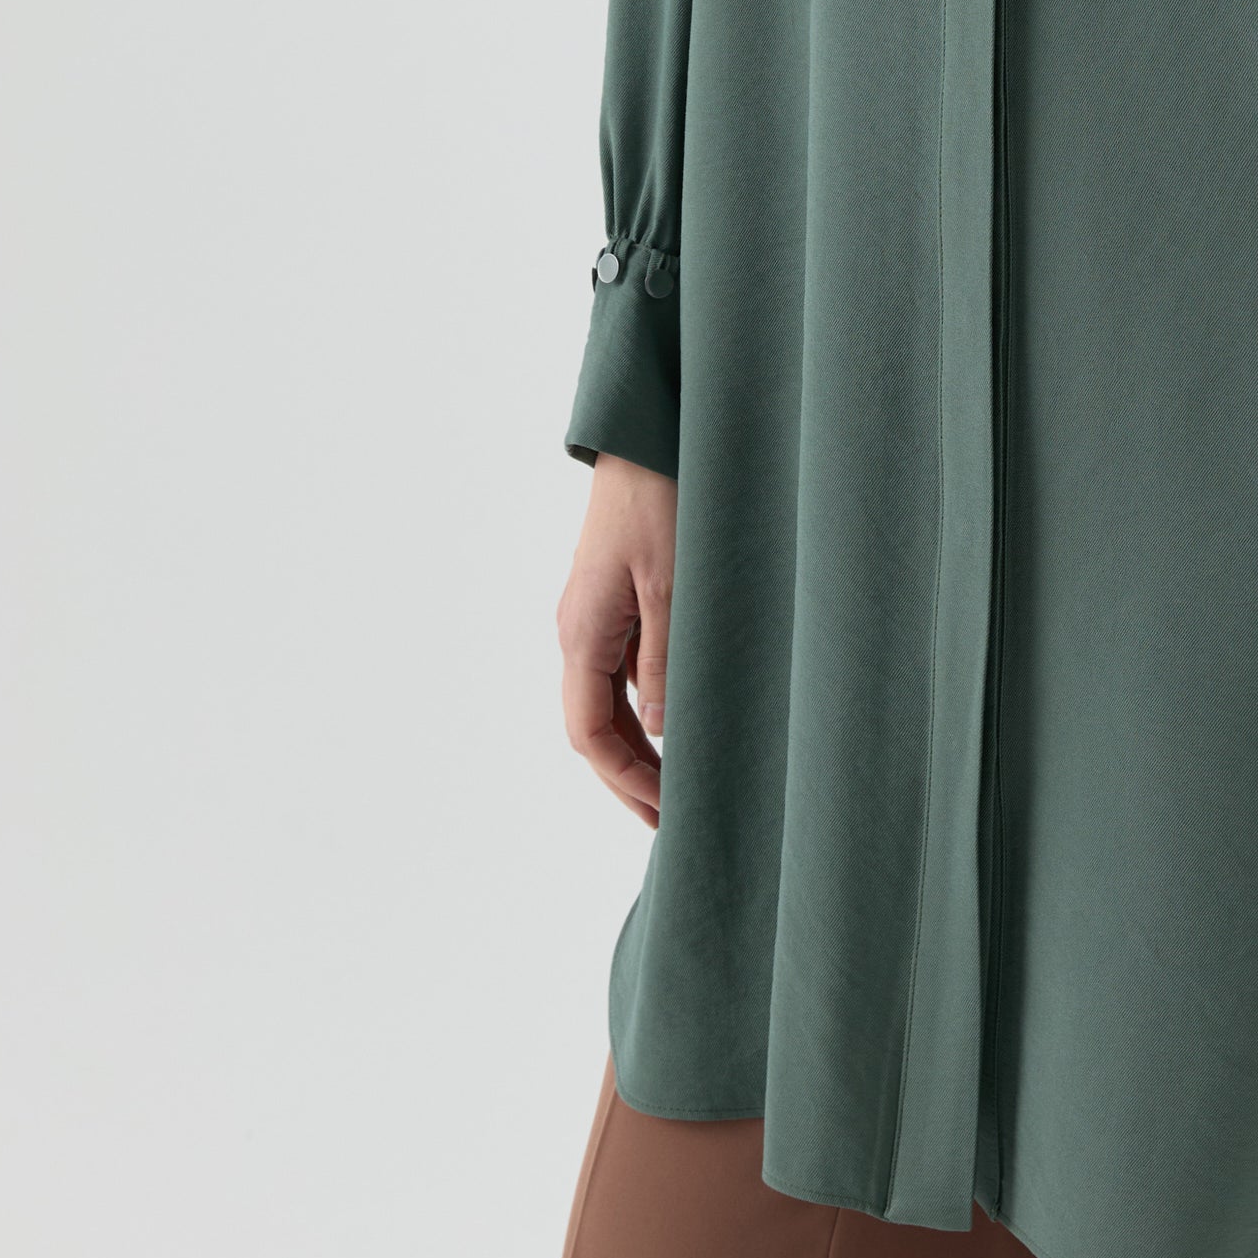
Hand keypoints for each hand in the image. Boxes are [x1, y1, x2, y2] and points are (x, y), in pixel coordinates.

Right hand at [557, 453, 677, 827]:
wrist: (648, 433)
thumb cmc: (662, 499)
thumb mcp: (675, 585)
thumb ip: (667, 661)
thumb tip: (657, 732)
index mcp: (583, 633)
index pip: (589, 734)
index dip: (625, 781)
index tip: (665, 814)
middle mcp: (578, 630)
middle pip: (591, 727)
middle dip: (627, 779)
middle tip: (669, 823)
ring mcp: (594, 616)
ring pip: (606, 702)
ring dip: (636, 748)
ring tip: (676, 788)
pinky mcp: (614, 599)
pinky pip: (622, 671)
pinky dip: (644, 709)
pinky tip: (679, 725)